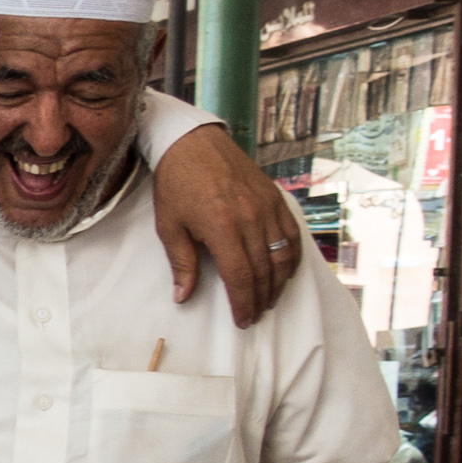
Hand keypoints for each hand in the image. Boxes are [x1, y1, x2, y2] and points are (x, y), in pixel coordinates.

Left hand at [150, 121, 303, 327]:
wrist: (193, 143)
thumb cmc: (177, 183)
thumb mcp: (169, 226)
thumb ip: (181, 263)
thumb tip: (183, 296)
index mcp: (222, 227)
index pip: (241, 276)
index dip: (244, 303)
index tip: (243, 320)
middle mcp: (250, 218)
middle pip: (264, 270)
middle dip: (261, 298)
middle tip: (255, 315)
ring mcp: (267, 206)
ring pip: (283, 253)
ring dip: (279, 282)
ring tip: (270, 299)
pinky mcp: (275, 197)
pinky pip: (292, 232)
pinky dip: (291, 255)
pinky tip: (285, 270)